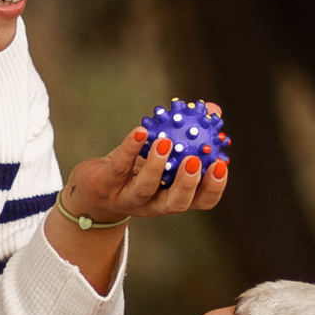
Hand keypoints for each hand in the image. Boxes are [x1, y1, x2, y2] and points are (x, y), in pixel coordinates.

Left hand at [58, 125, 230, 229]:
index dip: (214, 187)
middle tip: (194, 161)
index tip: (221, 165)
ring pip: (145, 188)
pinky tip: (140, 132)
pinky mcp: (106, 186)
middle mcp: (154, 204)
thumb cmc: (136, 167)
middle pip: (176, 203)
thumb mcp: (163, 153)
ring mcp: (129, 198)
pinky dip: (129, 148)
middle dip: (187, 184)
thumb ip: (189, 133)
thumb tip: (214, 110)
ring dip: (156, 166)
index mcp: (174, 197)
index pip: (201, 201)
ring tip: (165, 142)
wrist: (93, 187)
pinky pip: (119, 167)